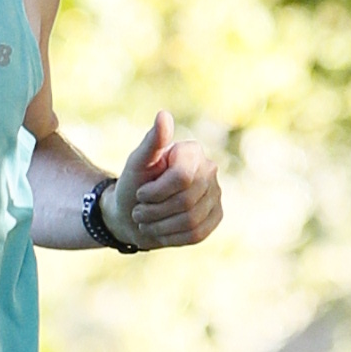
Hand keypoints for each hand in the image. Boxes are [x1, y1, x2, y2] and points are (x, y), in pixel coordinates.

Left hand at [107, 109, 222, 249]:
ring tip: (147, 221)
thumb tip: (163, 115)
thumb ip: (152, 141)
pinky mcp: (217, 216)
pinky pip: (197, 234)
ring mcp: (216, 194)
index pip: (182, 178)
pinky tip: (161, 230)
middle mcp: (210, 169)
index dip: (156, 192)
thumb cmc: (134, 184)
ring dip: (161, 226)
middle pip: (186, 201)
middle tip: (139, 212)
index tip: (140, 194)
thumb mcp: (136, 163)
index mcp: (192, 152)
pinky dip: (172, 237)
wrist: (133, 213)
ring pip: (191, 220)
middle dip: (156, 211)